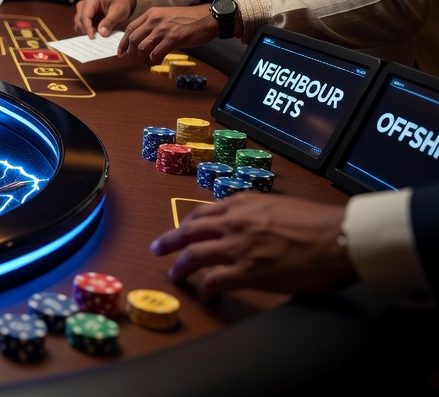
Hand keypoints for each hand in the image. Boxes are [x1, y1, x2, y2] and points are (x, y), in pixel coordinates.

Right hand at [74, 0, 134, 37]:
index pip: (84, 16)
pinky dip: (87, 32)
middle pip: (79, 21)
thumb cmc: (120, 4)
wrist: (122, 1)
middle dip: (86, 31)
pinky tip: (95, 35)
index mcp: (91, 0)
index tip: (92, 38)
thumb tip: (102, 33)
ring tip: (97, 37)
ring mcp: (82, 11)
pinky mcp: (84, 18)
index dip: (87, 28)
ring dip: (85, 32)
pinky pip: (81, 27)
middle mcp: (83, 5)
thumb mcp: (119, 12)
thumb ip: (110, 22)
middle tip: (97, 39)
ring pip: (78, 25)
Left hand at [118, 4, 215, 64]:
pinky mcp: (173, 37)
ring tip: (148, 62)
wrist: (208, 18)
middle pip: (133, 39)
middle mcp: (154, 19)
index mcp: (151, 14)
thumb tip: (142, 40)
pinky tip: (158, 61)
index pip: (130, 29)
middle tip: (137, 60)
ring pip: (143, 48)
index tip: (121, 53)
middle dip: (132, 53)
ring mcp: (163, 28)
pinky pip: (156, 53)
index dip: (123, 43)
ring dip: (143, 59)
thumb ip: (154, 25)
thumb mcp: (167, 17)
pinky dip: (154, 60)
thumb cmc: (189, 20)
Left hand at [150, 193, 355, 299]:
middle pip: (189, 232)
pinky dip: (206, 289)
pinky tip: (206, 295)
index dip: (188, 224)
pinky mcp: (248, 272)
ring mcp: (238, 247)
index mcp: (243, 204)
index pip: (203, 213)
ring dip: (180, 267)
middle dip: (170, 241)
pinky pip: (214, 281)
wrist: (341, 237)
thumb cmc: (321, 223)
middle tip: (158, 249)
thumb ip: (259, 212)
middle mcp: (234, 222)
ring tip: (174, 274)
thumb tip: (253, 222)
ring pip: (194, 256)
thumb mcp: (280, 205)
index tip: (182, 230)